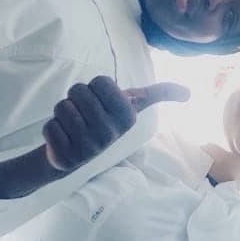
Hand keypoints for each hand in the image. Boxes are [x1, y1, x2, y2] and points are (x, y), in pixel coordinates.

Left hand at [42, 77, 189, 171]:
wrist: (75, 154)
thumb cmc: (104, 120)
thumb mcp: (132, 106)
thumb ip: (158, 94)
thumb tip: (190, 93)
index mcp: (128, 117)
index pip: (100, 81)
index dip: (95, 87)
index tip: (100, 102)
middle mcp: (111, 134)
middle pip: (78, 90)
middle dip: (76, 97)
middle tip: (84, 112)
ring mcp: (88, 148)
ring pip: (62, 106)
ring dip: (62, 111)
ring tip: (72, 125)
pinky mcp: (65, 159)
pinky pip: (49, 125)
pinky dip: (51, 128)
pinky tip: (62, 139)